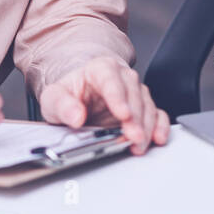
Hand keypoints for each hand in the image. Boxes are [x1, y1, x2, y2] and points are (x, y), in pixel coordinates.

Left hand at [37, 56, 169, 154]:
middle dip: (135, 117)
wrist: (78, 99)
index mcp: (99, 69)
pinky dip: (160, 126)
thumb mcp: (53, 99)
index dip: (118, 96)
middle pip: (133, 93)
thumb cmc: (68, 96)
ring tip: (139, 144)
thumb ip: (61, 105)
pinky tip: (157, 137)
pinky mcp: (142, 109)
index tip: (123, 114)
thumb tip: (76, 116)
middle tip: (133, 136)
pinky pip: (157, 114)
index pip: (110, 78)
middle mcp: (121, 78)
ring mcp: (134, 93)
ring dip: (146, 126)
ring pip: (147, 105)